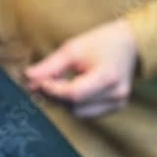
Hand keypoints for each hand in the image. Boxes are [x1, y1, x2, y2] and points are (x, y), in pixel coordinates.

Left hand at [23, 19, 138, 117]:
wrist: (128, 44)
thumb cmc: (100, 43)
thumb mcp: (73, 49)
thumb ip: (50, 66)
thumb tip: (28, 79)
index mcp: (108, 77)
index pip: (73, 94)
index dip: (52, 90)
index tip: (38, 81)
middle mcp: (116, 95)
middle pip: (74, 106)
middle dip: (55, 95)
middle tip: (43, 81)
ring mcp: (118, 104)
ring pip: (79, 113)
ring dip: (63, 102)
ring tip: (60, 82)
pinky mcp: (116, 108)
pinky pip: (87, 113)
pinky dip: (75, 104)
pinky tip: (73, 88)